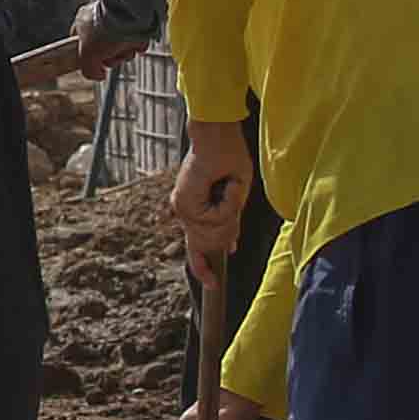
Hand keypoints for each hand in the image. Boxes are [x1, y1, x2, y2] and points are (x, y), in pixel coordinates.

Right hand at [77, 27, 142, 77]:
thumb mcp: (86, 56)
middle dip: (110, 58)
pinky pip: (136, 43)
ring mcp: (120, 23)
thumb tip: (99, 76)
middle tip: (110, 56)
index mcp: (84, 21)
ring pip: (121, 48)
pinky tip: (134, 43)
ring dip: (124, 54)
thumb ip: (89, 70)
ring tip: (124, 48)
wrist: (129, 16)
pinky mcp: (137, 25)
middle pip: (104, 50)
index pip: (81, 43)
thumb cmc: (104, 29)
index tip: (93, 62)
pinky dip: (136, 46)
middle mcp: (102, 21)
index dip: (87, 56)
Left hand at [166, 118, 257, 283]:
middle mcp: (184, 212)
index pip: (195, 247)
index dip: (204, 266)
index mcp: (193, 210)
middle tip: (231, 196)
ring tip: (228, 185)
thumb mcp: (235, 195)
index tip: (213, 284)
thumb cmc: (229, 157)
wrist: (217, 136)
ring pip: (216, 233)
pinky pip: (217, 219)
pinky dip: (229, 203)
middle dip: (229, 231)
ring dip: (232, 212)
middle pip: (208, 246)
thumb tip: (229, 247)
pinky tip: (226, 186)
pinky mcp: (185, 204)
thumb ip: (230, 221)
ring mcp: (183, 209)